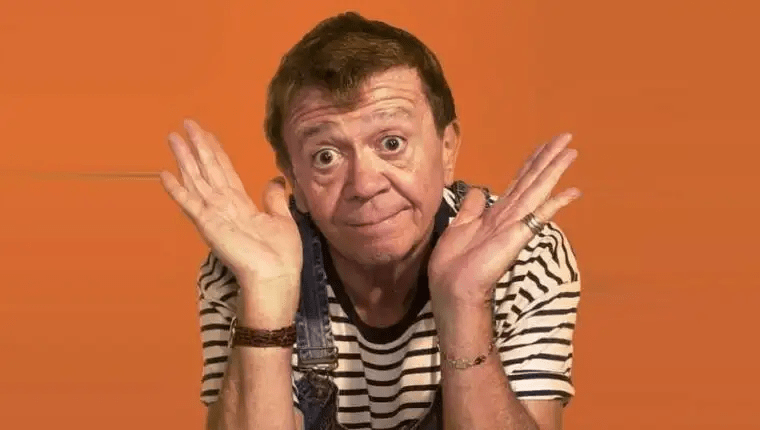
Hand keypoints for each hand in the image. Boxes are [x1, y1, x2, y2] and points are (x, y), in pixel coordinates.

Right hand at [159, 119, 302, 323]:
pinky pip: (190, 203)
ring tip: (173, 138)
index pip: (225, 171)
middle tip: (185, 124)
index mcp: (241, 205)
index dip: (215, 151)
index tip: (206, 133)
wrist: (276, 277)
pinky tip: (164, 174)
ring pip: (197, 179)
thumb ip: (275, 199)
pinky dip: (177, 190)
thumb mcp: (283, 219)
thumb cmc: (281, 255)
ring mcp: (214, 215)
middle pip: (208, 170)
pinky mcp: (208, 224)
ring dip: (184, 159)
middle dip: (197, 147)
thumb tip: (275, 180)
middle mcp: (224, 207)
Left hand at [428, 133, 580, 309]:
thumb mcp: (459, 227)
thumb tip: (478, 191)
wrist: (452, 288)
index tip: (544, 145)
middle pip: (532, 180)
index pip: (518, 182)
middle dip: (549, 158)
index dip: (531, 162)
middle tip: (567, 137)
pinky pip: (539, 216)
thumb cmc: (454, 264)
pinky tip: (572, 192)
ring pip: (537, 190)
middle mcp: (510, 216)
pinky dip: (555, 204)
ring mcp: (515, 225)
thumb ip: (471, 209)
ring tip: (571, 151)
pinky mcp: (516, 237)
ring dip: (554, 170)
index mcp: (496, 214)